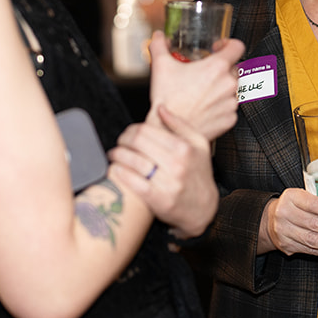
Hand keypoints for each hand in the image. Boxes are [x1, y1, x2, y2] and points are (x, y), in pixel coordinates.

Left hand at [108, 105, 216, 238]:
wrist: (204, 209)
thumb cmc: (199, 174)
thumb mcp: (199, 145)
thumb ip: (179, 125)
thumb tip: (160, 108)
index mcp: (184, 148)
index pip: (147, 130)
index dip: (131, 130)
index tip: (127, 134)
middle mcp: (177, 165)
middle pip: (138, 143)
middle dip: (122, 141)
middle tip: (119, 143)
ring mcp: (169, 183)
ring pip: (134, 162)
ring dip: (118, 156)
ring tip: (114, 156)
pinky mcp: (160, 201)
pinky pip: (135, 184)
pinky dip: (121, 174)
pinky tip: (116, 170)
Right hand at [147, 30, 246, 141]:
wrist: (169, 131)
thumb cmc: (167, 100)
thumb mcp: (160, 66)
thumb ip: (159, 45)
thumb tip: (158, 36)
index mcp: (217, 67)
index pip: (237, 46)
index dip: (228, 44)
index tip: (219, 49)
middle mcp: (229, 84)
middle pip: (234, 68)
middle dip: (221, 68)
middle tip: (204, 73)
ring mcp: (231, 103)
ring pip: (233, 89)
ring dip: (221, 88)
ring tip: (202, 92)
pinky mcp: (230, 119)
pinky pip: (230, 108)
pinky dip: (220, 106)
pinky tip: (205, 107)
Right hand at [261, 190, 317, 257]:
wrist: (269, 219)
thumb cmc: (293, 206)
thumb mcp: (302, 195)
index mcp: (291, 197)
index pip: (313, 205)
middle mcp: (284, 213)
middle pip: (314, 225)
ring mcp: (283, 231)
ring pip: (312, 240)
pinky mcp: (286, 245)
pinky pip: (310, 251)